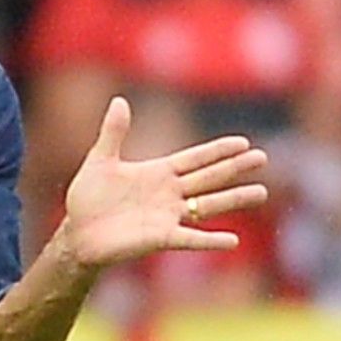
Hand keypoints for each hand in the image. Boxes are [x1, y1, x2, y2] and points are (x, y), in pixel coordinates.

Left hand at [58, 97, 269, 267]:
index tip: (243, 142)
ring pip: (207, 205)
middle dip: (234, 168)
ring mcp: (167, 216)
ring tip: (261, 192)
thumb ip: (113, 132)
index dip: (217, 151)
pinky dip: (210, 240)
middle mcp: (169, 194)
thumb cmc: (88, 198)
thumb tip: (119, 100)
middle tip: (263, 158)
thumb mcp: (100, 160)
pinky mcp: (160, 238)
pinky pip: (189, 239)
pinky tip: (232, 240)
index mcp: (157, 173)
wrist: (77, 232)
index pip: (194, 159)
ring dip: (233, 199)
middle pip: (208, 178)